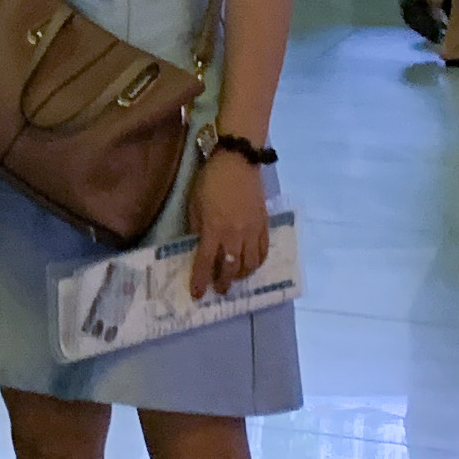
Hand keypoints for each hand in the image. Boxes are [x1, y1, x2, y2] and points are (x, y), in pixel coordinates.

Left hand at [185, 151, 269, 299]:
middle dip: (224, 282)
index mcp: (214, 230)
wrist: (238, 163)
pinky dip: (258, 262)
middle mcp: (235, 234)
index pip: (206, 262)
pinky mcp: (264, 225)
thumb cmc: (210, 182)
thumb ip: (197, 228)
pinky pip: (264, 250)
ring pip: (251, 263)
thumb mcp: (194, 205)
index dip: (201, 280)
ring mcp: (252, 230)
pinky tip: (251, 265)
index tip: (197, 295)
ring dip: (242, 275)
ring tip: (235, 278)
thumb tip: (200, 245)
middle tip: (218, 290)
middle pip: (231, 267)